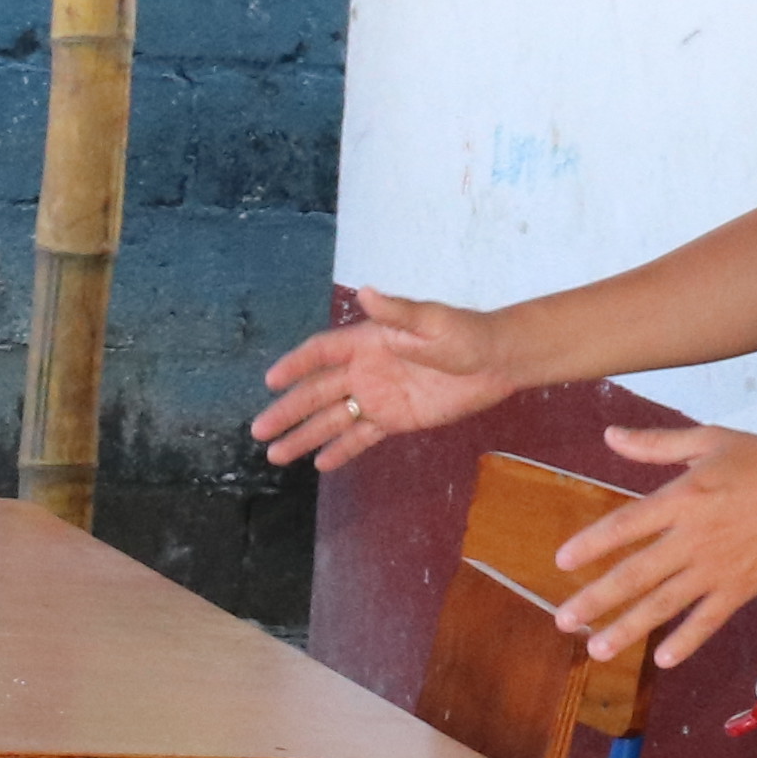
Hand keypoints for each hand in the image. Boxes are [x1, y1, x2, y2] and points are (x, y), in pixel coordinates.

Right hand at [257, 288, 519, 470]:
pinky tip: (319, 465)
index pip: (321, 353)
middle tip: (259, 431)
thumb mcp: (431, 321)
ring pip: (332, 420)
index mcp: (367, 342)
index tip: (271, 381)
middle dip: (287, 412)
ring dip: (304, 436)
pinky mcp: (394, 419)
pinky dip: (340, 450)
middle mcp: (364, 370)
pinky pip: (361, 437)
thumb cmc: (466, 333)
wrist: (497, 362)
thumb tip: (365, 292)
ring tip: (275, 456)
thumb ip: (396, 312)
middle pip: (316, 393)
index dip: (295, 366)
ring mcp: (377, 396)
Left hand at [551, 423, 756, 672]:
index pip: (626, 525)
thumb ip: (657, 444)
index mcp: (683, 497)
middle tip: (562, 621)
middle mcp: (695, 537)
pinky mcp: (743, 587)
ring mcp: (719, 567)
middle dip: (596, 599)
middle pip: (637, 574)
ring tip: (596, 649)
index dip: (592, 544)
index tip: (561, 561)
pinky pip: (708, 619)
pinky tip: (662, 660)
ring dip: (628, 629)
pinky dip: (686, 640)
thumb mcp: (710, 441)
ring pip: (665, 604)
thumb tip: (609, 435)